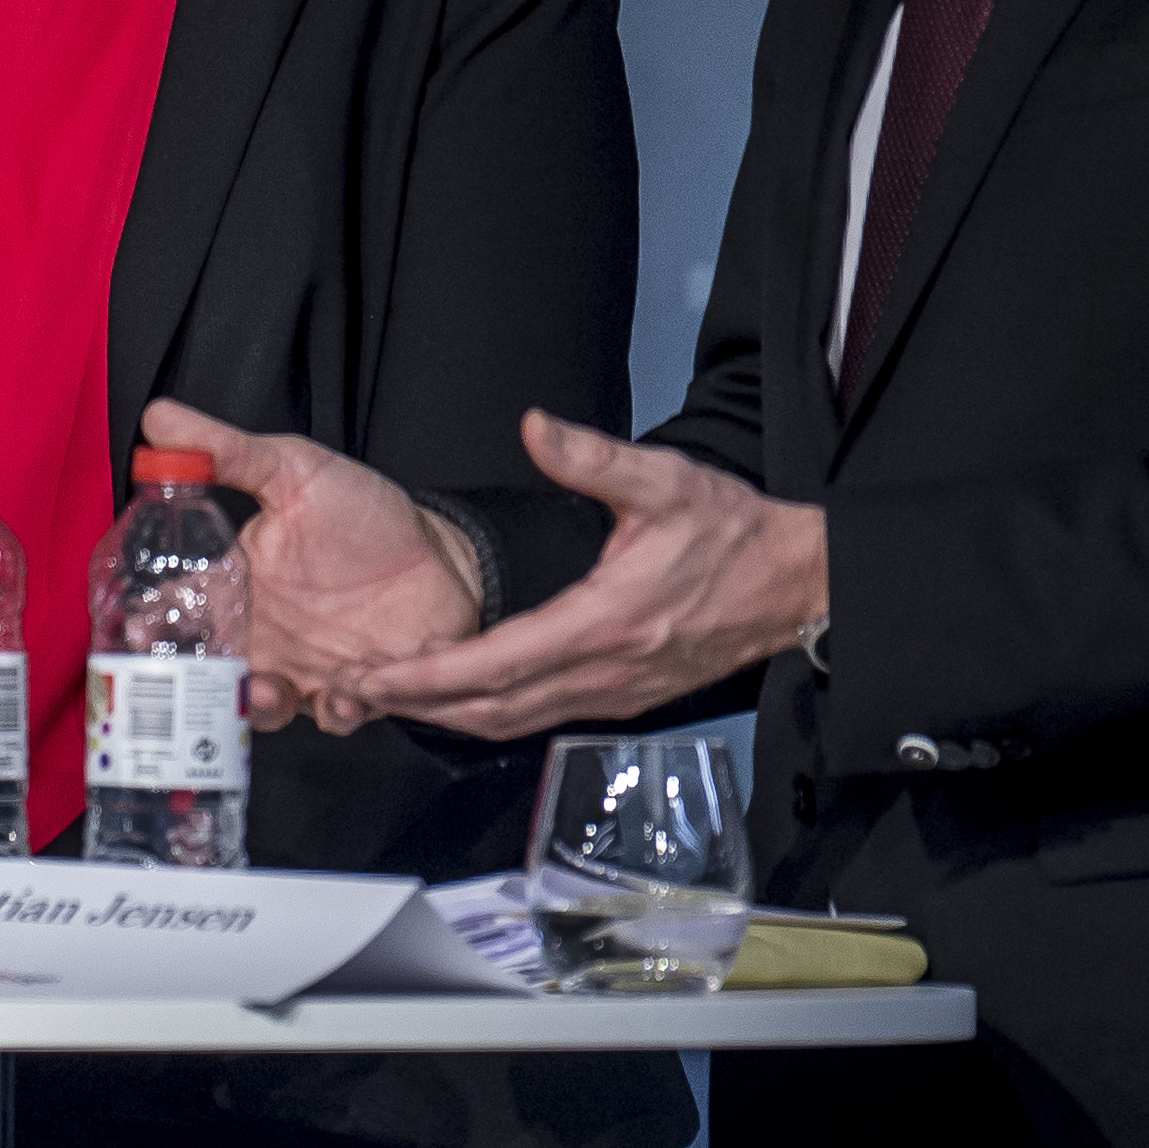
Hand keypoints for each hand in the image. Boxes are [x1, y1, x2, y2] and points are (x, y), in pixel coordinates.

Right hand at [138, 399, 475, 731]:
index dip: (149, 624)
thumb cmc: (367, 515)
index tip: (141, 629)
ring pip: (265, 708)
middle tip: (209, 673)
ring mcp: (306, 669)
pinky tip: (352, 687)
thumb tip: (159, 419)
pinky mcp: (356, 691)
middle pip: (207, 674)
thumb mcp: (294, 471)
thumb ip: (227, 453)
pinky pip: (335, 717)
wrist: (446, 555)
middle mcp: (264, 636)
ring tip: (276, 689)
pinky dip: (338, 712)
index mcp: (238, 585)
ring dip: (263, 706)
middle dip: (195, 688)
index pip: (174, 609)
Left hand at [337, 410, 823, 739]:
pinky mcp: (624, 699)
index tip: (370, 675)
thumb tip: (534, 425)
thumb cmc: (733, 531)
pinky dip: (488, 713)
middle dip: (415, 705)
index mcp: (602, 623)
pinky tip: (454, 697)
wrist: (799, 586)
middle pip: (490, 708)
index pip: (493, 664)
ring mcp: (614, 694)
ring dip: (446, 716)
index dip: (425, 676)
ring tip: (386, 698)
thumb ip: (592, 458)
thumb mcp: (666, 480)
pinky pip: (540, 718)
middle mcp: (603, 672)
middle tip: (349, 692)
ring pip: (513, 722)